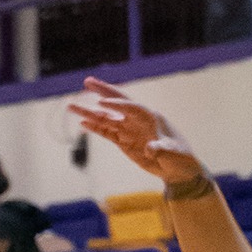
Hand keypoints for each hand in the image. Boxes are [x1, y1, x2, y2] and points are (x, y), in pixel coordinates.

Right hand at [68, 77, 205, 184]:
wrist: (179, 170)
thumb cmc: (180, 158)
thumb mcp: (174, 153)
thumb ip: (162, 149)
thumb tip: (150, 149)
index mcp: (151, 117)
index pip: (130, 107)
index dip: (116, 105)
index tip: (101, 103)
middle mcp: (137, 120)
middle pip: (117, 102)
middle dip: (102, 91)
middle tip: (86, 81)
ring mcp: (129, 130)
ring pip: (106, 118)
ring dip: (89, 112)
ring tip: (70, 106)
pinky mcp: (124, 142)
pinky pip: (106, 132)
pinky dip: (94, 128)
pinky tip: (82, 123)